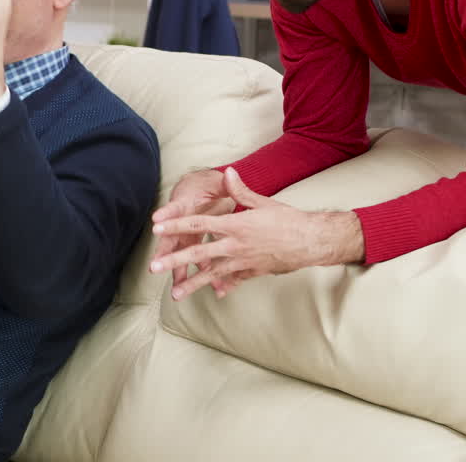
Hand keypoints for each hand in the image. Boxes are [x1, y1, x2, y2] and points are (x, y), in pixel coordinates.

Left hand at [150, 168, 365, 299]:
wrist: (311, 242)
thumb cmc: (288, 219)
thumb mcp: (262, 202)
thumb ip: (240, 190)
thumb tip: (228, 172)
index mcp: (234, 225)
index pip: (198, 225)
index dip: (176, 226)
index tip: (157, 228)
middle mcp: (235, 246)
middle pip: (199, 254)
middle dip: (174, 261)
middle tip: (154, 267)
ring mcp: (242, 262)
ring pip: (212, 275)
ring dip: (192, 284)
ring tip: (175, 293)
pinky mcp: (252, 272)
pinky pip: (233, 281)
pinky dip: (223, 286)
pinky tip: (215, 293)